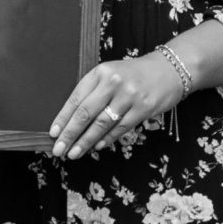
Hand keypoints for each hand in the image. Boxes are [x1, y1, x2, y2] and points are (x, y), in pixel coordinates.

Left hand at [49, 54, 185, 158]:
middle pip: (86, 113)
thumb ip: (93, 92)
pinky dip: (106, 139)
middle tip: (58, 149)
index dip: (63, 118)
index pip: (77, 98)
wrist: (169, 70)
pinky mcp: (143, 108)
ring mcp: (130, 95)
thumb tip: (71, 122)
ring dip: (86, 141)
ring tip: (74, 153)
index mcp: (101, 72)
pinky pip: (120, 128)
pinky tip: (96, 147)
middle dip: (70, 134)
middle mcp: (114, 82)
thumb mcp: (111, 75)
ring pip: (102, 124)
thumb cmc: (134, 75)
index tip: (53, 133)